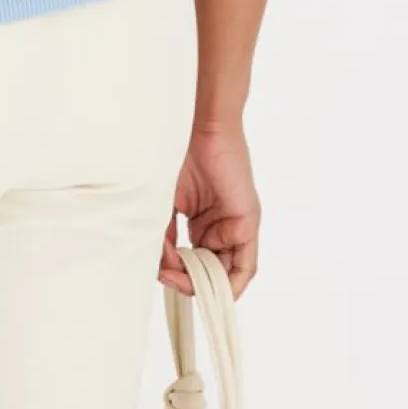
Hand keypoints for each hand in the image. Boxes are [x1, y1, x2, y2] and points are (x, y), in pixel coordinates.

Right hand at [158, 120, 260, 299]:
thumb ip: (164, 234)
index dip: (178, 276)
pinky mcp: (247, 223)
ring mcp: (236, 227)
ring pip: (226, 275)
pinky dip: (230, 283)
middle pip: (210, 273)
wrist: (199, 125)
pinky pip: (245, 267)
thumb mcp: (166, 202)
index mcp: (203, 223)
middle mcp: (221, 228)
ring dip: (203, 284)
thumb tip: (160, 265)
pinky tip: (207, 283)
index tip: (159, 274)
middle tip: (166, 276)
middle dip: (187, 282)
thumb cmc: (180, 153)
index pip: (195, 264)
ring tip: (177, 274)